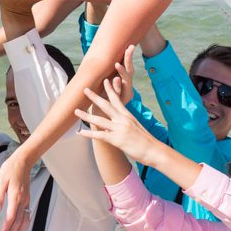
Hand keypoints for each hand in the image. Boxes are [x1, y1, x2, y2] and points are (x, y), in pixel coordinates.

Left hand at [0, 151, 32, 230]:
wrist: (23, 162)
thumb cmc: (10, 169)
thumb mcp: (0, 181)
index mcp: (15, 196)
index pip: (11, 216)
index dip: (7, 227)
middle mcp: (23, 200)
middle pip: (18, 221)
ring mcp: (26, 200)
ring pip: (24, 220)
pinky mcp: (27, 200)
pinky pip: (27, 215)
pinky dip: (24, 225)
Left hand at [75, 48, 159, 164]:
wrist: (154, 150)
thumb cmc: (146, 140)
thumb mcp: (136, 127)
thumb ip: (126, 123)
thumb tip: (118, 123)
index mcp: (127, 115)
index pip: (117, 99)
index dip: (110, 89)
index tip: (105, 80)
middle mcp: (123, 120)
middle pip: (106, 105)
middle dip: (94, 97)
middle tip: (85, 89)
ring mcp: (119, 129)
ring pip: (99, 121)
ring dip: (86, 116)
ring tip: (76, 111)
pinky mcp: (117, 140)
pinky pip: (100, 136)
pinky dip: (90, 134)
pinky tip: (81, 133)